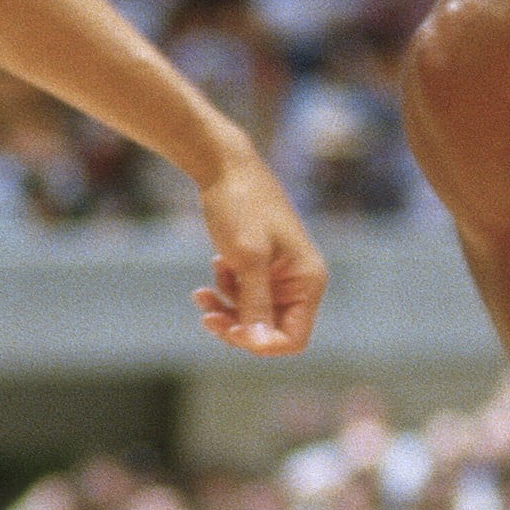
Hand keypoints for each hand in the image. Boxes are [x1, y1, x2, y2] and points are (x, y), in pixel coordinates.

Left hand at [189, 138, 327, 355]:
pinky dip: (225, 291)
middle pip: (271, 331)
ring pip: (254, 316)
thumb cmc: (241, 206)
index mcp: (309, 281)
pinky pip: (244, 297)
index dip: (261, 343)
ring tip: (201, 294)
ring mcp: (280, 275)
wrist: (225, 165)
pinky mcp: (261, 267)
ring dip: (226, 310)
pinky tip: (215, 266)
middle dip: (238, 326)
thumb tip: (260, 344)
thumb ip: (256, 304)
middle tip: (207, 317)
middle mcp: (300, 282)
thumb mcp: (247, 258)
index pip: (293, 338)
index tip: (229, 330)